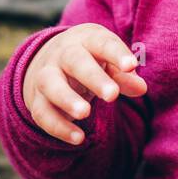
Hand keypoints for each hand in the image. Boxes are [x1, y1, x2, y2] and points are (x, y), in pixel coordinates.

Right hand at [22, 23, 147, 144]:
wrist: (48, 60)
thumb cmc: (90, 59)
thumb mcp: (107, 61)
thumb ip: (124, 74)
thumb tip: (141, 88)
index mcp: (85, 39)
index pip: (101, 42)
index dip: (116, 53)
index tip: (131, 66)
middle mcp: (62, 54)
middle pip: (75, 61)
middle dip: (93, 77)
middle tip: (112, 95)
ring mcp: (46, 76)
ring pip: (51, 84)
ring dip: (67, 99)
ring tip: (85, 113)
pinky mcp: (36, 100)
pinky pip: (43, 113)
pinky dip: (59, 127)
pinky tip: (79, 138)